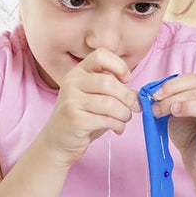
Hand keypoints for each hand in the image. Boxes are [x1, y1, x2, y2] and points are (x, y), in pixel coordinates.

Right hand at [40, 49, 138, 166]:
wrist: (58, 141)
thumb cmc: (83, 117)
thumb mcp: (96, 98)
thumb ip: (115, 90)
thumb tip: (137, 95)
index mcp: (78, 72)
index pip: (101, 55)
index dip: (119, 66)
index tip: (126, 80)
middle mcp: (72, 82)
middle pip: (109, 82)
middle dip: (127, 97)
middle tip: (135, 108)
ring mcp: (71, 100)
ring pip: (109, 103)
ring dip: (124, 113)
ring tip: (125, 119)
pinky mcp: (74, 120)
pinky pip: (105, 120)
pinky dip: (118, 125)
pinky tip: (117, 128)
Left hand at [152, 73, 195, 175]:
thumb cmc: (189, 131)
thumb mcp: (175, 111)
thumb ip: (168, 99)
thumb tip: (151, 93)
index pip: (193, 79)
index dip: (172, 85)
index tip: (154, 95)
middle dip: (174, 98)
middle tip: (156, 109)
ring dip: (190, 107)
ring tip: (174, 112)